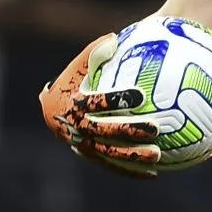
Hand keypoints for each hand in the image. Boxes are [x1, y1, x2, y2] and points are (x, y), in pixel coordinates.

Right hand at [39, 33, 161, 178]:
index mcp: (70, 103)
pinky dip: (131, 170)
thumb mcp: (81, 62)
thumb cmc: (76, 78)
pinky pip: (112, 165)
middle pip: (104, 131)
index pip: (95, 102)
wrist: (54, 107)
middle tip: (155, 128)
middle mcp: (73, 127)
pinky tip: (155, 173)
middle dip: (129, 131)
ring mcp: (81, 145)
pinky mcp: (89, 156)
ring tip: (157, 155)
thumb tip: (115, 39)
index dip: (117, 99)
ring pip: (108, 154)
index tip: (141, 95)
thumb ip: (96, 52)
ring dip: (132, 156)